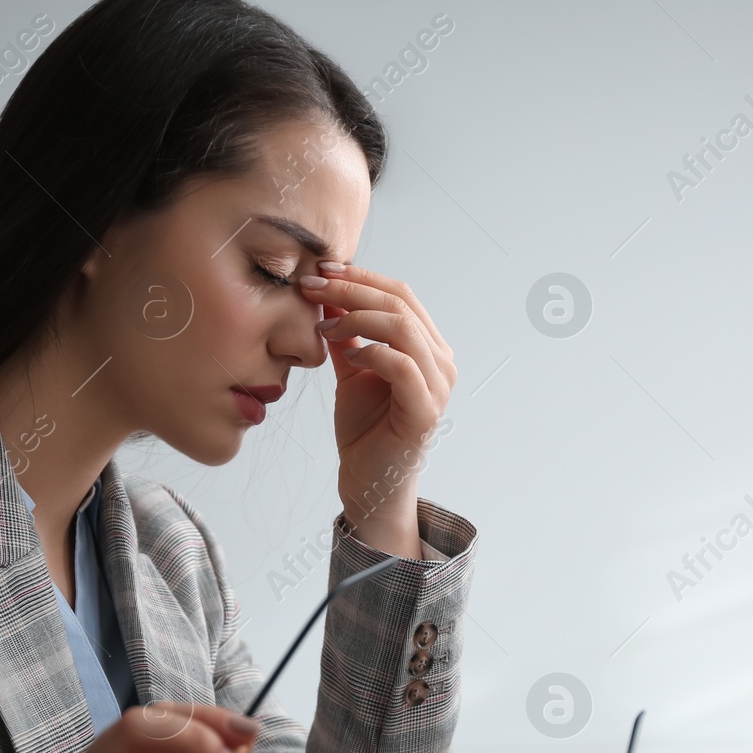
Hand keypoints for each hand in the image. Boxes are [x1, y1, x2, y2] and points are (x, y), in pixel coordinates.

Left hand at [299, 262, 455, 557]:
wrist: (369, 482)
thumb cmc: (365, 428)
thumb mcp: (351, 368)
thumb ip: (345, 332)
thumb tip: (324, 290)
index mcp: (428, 346)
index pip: (399, 293)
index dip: (361, 275)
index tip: (320, 269)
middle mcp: (441, 361)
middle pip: (400, 303)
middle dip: (352, 288)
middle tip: (312, 285)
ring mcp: (438, 386)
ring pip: (403, 327)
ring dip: (357, 316)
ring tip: (324, 325)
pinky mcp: (425, 411)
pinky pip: (401, 365)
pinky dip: (371, 351)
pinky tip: (346, 353)